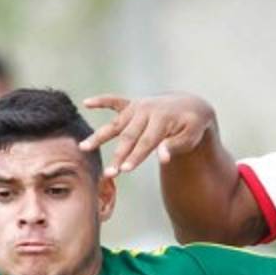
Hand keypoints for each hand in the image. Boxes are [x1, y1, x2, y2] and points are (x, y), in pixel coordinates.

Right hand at [80, 93, 215, 176]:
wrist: (191, 106)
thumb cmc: (191, 127)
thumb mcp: (190, 137)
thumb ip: (175, 146)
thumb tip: (162, 159)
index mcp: (161, 119)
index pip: (146, 142)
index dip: (135, 157)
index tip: (124, 170)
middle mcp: (146, 111)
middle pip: (128, 136)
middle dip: (118, 156)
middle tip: (108, 173)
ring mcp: (138, 107)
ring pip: (116, 124)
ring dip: (99, 136)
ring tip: (83, 148)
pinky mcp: (132, 104)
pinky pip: (114, 101)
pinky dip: (101, 101)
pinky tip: (86, 103)